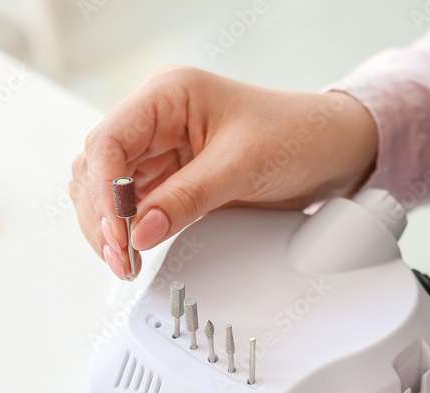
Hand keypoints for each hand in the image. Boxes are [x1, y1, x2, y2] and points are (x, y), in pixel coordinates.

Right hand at [70, 65, 377, 278]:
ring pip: (108, 189)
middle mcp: (157, 118)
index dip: (104, 191)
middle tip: (122, 258)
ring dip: (110, 227)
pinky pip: (135, 204)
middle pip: (98, 168)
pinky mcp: (173, 176)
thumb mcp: (241, 167)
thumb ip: (187, 199)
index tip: (120, 234)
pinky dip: (131, 229)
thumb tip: (141, 233)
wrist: (331, 149)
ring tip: (126, 261)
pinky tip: (137, 250)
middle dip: (103, 216)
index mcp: (167, 95)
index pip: (109, 141)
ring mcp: (162, 148)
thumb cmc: (296, 136)